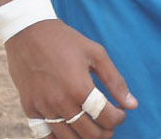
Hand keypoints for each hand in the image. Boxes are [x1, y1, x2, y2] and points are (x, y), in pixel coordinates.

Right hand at [4, 19, 135, 138]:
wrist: (28, 32)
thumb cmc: (65, 40)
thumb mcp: (95, 53)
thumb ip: (114, 80)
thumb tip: (132, 104)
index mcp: (79, 87)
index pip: (106, 117)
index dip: (118, 118)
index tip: (120, 113)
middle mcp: (61, 102)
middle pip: (90, 134)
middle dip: (105, 132)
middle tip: (108, 124)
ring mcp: (43, 108)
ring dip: (85, 138)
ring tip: (92, 129)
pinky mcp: (29, 109)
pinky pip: (45, 136)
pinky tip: (69, 132)